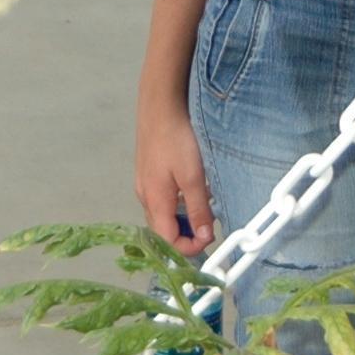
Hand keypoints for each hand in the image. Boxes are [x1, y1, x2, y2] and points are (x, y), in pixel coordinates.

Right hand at [135, 98, 214, 252]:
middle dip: (187, 235)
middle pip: (163, 231)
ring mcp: (145, 184)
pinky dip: (179, 203)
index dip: (188, 248)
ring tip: (205, 206)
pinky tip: (194, 189)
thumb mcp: (193, 176)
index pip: (167, 242)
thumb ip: (199, 209)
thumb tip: (204, 238)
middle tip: (209, 227)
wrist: (159, 105)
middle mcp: (145, 197)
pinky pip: (163, 199)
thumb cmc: (175, 137)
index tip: (209, 242)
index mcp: (154, 202)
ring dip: (184, 219)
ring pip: (163, 215)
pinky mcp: (148, 173)